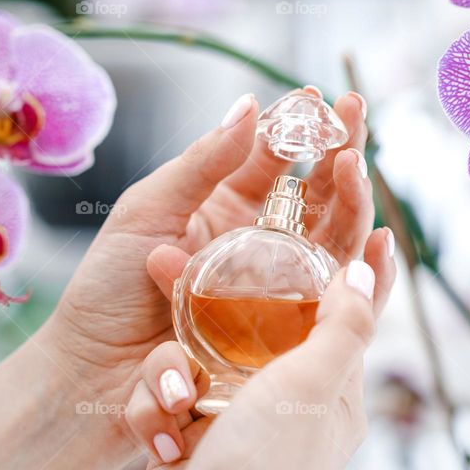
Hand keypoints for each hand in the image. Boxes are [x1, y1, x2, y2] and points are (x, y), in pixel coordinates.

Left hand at [38, 88, 373, 462]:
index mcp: (222, 207)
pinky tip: (376, 243)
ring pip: (331, 238)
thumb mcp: (148, 212)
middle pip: (315, 193)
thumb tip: (249, 105)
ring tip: (353, 165)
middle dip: (340, 151)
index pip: (273, 158)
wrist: (92, 373)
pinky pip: (333, 298)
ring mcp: (275, 286)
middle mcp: (257, 243)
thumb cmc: (106, 289)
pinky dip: (361, 271)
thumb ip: (201, 163)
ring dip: (350, 200)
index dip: (299, 126)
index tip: (323, 97)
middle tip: (357, 114)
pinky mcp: (286, 331)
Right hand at [118, 231, 395, 469]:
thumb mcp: (312, 389)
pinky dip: (159, 410)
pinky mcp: (191, 432)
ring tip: (177, 395)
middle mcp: (288, 401)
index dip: (358, 268)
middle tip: (191, 268)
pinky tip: (165, 441)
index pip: (353, 316)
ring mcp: (236, 418)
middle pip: (263, 324)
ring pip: (202, 353)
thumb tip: (366, 271)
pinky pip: (170, 390)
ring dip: (178, 371)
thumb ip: (342, 327)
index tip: (363, 219)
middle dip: (225, 306)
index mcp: (332, 393)